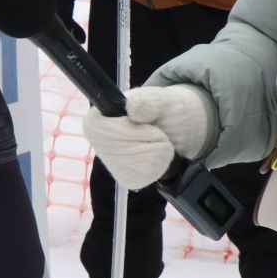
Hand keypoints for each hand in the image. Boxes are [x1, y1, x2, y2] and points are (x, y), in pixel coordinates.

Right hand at [82, 85, 209, 190]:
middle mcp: (100, 144)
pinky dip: (161, 163)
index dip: (128, 130)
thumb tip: (132, 108)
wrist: (179, 126)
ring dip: (159, 151)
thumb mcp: (158, 99)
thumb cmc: (164, 108)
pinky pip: (148, 176)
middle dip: (150, 140)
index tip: (148, 124)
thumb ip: (146, 101)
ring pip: (142, 165)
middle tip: (158, 130)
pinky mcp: (128, 179)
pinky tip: (159, 153)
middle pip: (124, 152)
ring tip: (160, 140)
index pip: (99, 131)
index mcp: (97, 119)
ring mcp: (113, 165)